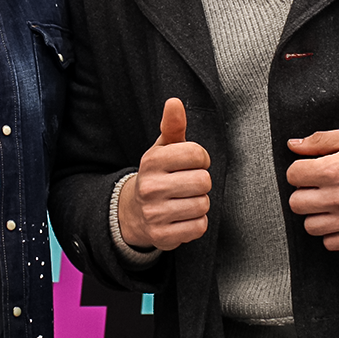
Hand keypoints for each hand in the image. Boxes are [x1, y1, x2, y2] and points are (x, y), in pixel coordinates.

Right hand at [117, 98, 211, 250]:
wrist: (135, 213)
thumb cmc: (158, 175)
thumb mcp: (163, 149)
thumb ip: (172, 125)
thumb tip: (174, 102)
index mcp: (152, 160)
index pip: (197, 154)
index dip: (201, 158)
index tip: (192, 163)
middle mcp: (150, 186)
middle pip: (203, 181)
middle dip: (201, 183)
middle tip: (188, 185)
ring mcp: (154, 213)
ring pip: (203, 205)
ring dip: (199, 204)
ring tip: (185, 201)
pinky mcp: (162, 236)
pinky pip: (198, 227)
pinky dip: (196, 223)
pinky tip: (183, 218)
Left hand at [285, 127, 338, 250]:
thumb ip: (321, 141)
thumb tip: (293, 145)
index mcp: (334, 170)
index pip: (293, 175)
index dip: (300, 169)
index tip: (311, 169)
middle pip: (296, 203)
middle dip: (304, 191)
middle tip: (319, 186)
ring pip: (310, 226)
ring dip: (316, 214)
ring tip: (330, 203)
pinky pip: (330, 243)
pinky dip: (332, 233)